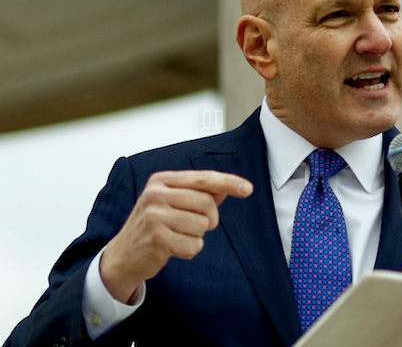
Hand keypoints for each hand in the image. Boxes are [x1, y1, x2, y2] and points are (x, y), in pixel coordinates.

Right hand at [100, 170, 252, 302]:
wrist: (122, 255)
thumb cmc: (152, 226)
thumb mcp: (172, 204)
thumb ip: (199, 194)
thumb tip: (226, 188)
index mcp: (162, 181)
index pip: (203, 178)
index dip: (228, 182)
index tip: (247, 188)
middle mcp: (156, 194)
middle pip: (207, 203)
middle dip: (209, 219)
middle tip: (194, 226)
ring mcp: (154, 215)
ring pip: (202, 226)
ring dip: (197, 236)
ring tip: (177, 236)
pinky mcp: (157, 238)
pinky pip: (194, 245)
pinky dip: (189, 250)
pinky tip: (172, 248)